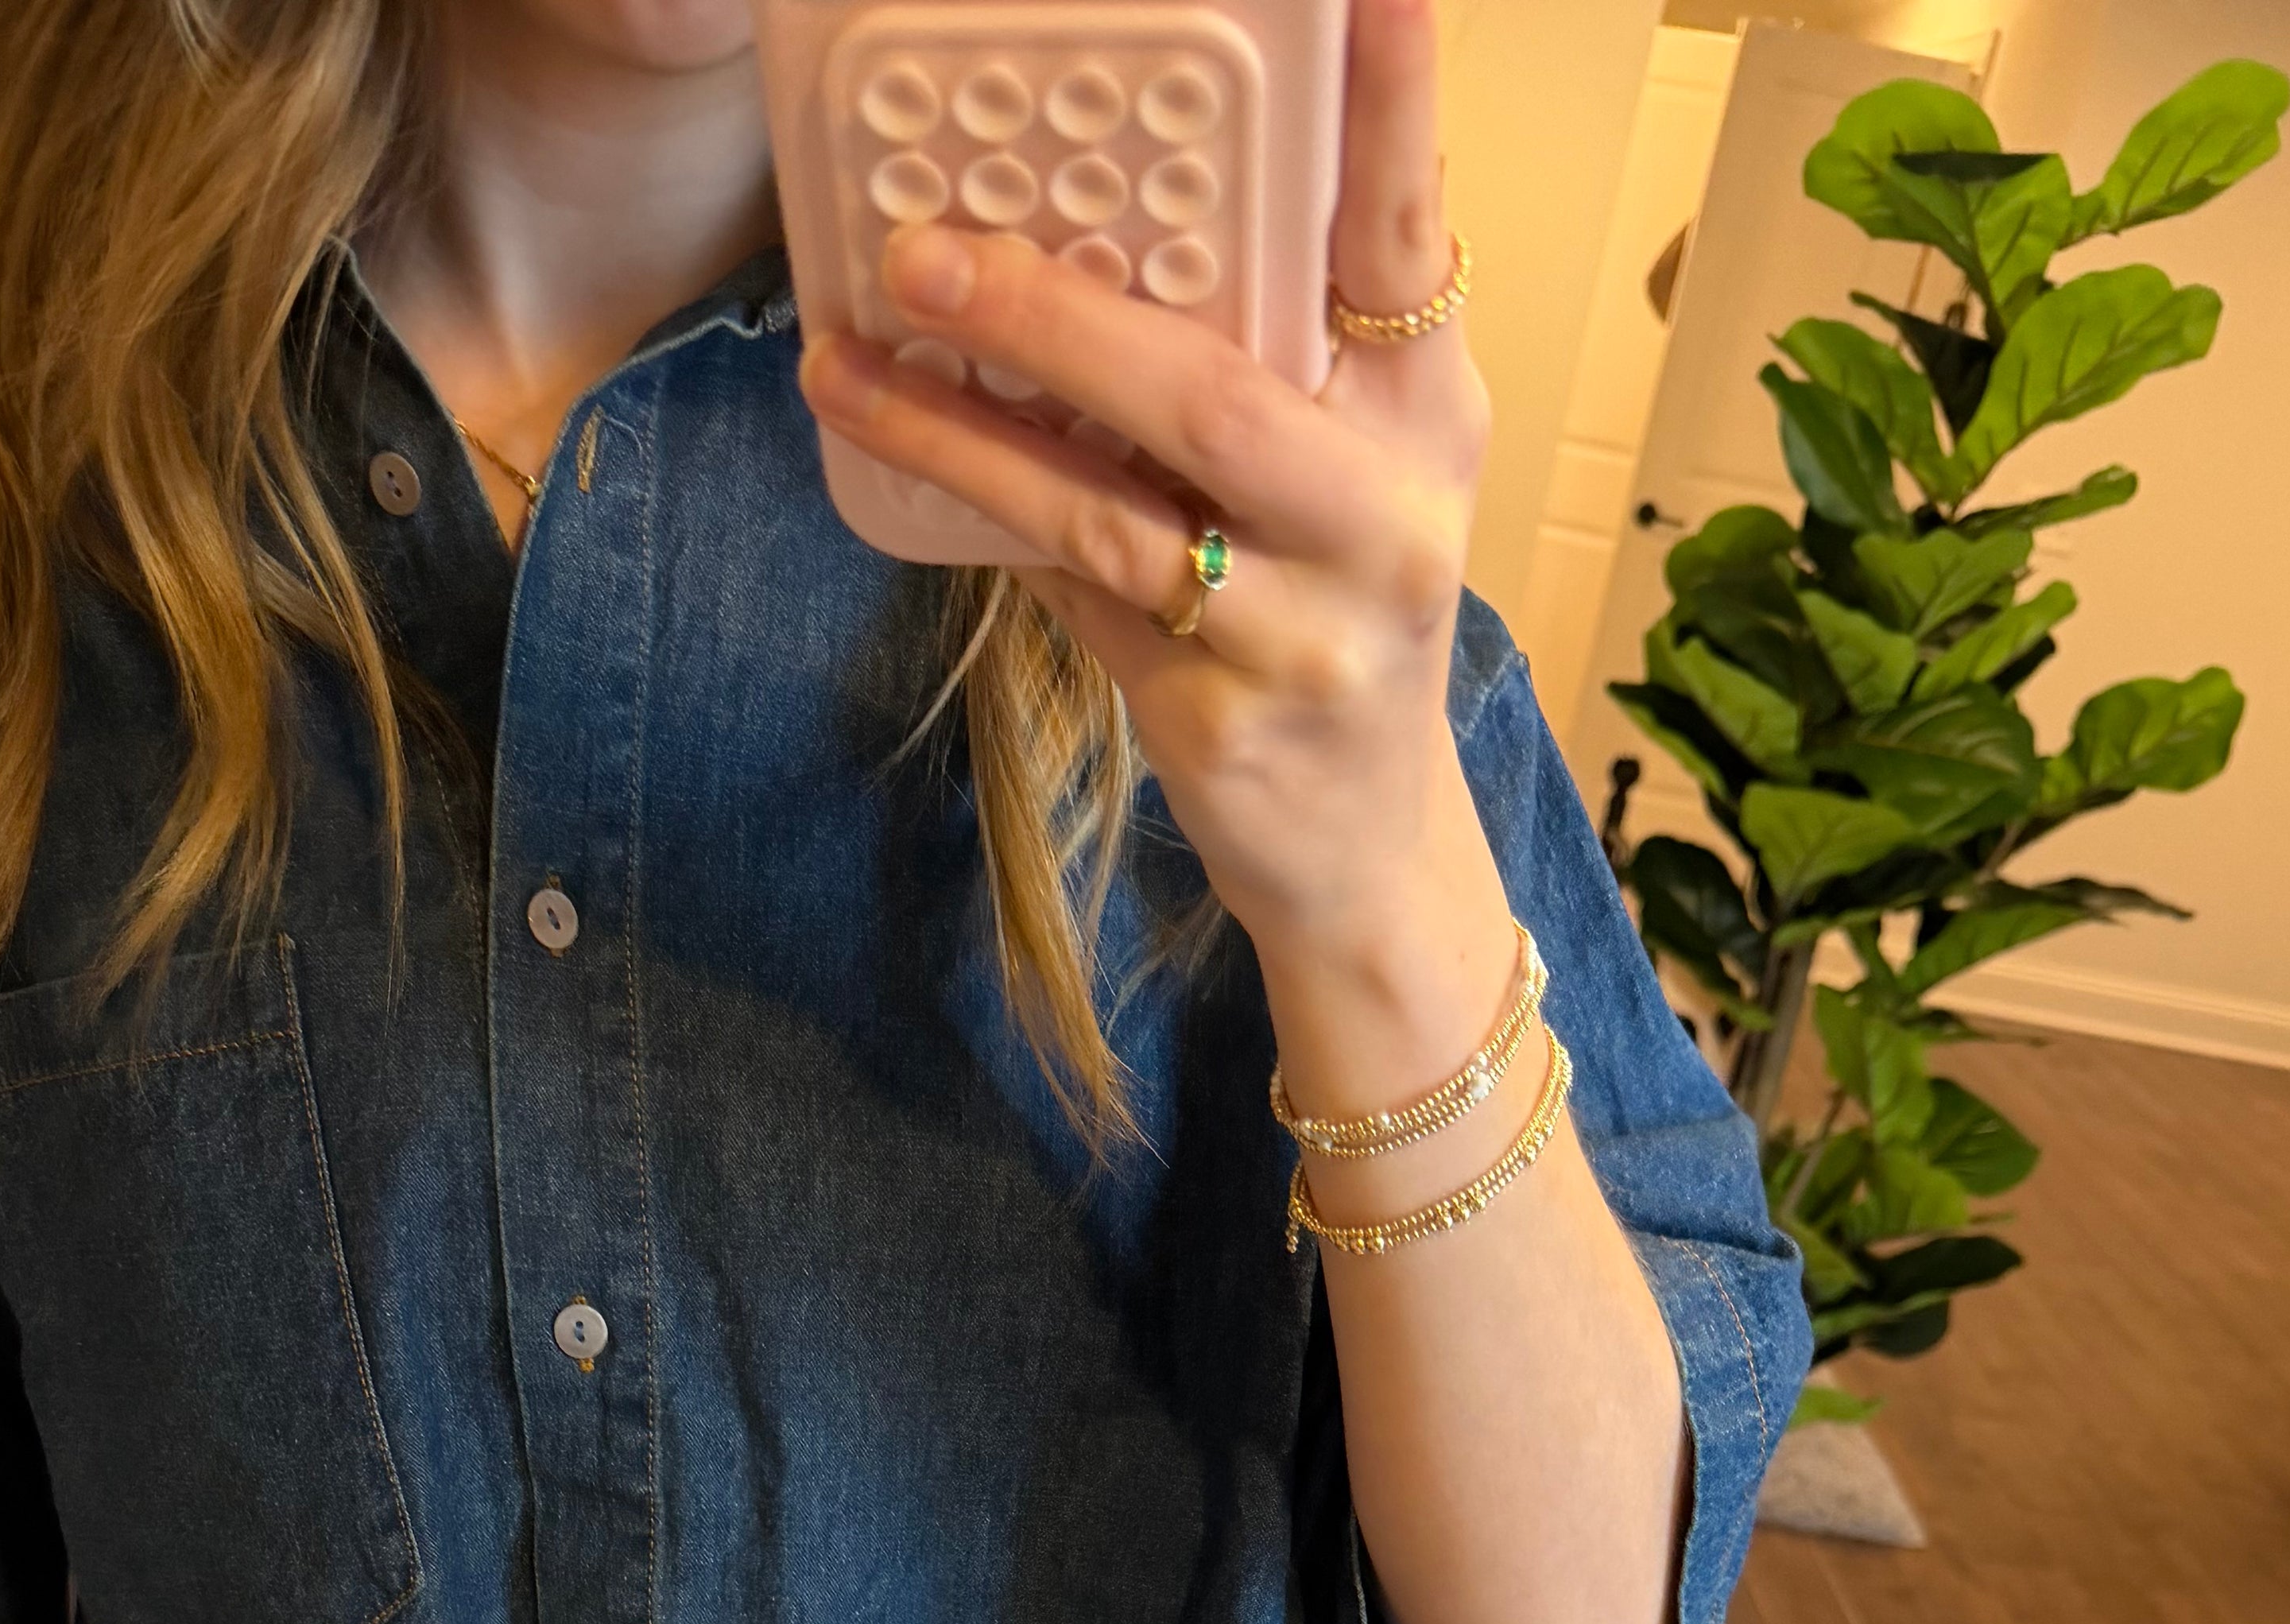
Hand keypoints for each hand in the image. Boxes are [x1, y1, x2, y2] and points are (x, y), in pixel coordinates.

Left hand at [796, 0, 1491, 968]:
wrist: (1366, 853)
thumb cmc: (1336, 617)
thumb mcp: (1350, 464)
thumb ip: (1273, 348)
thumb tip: (1102, 209)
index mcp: (1428, 406)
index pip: (1404, 229)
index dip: (1388, 103)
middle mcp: (1387, 510)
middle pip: (1214, 390)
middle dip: (1059, 311)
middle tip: (928, 243)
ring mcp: (1309, 630)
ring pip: (1114, 505)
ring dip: (970, 423)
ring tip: (860, 345)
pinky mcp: (1227, 719)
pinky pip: (1076, 592)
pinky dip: (983, 514)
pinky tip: (896, 447)